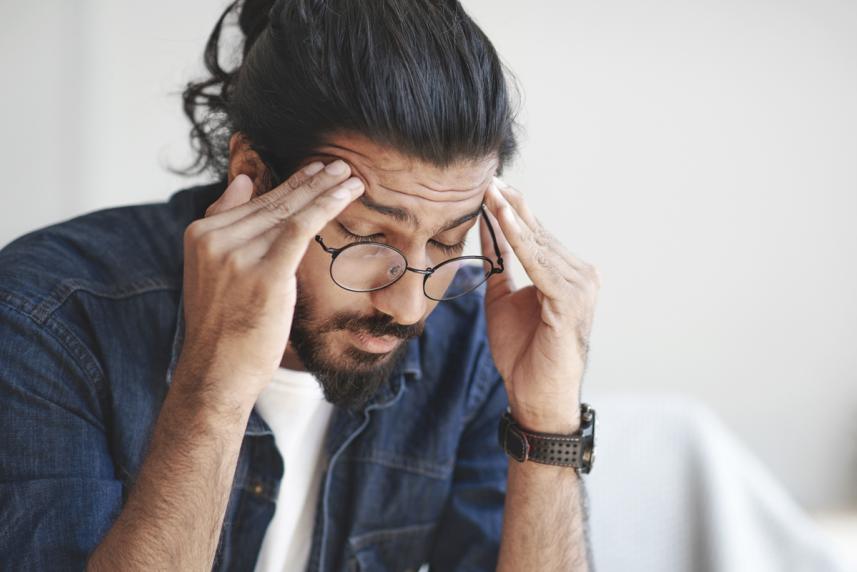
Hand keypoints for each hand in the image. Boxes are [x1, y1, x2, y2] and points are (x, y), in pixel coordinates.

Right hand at [175, 160, 364, 411]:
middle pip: (274, 203)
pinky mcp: (265, 272)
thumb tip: (244, 181)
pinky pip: (301, 227)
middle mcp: (215, 239)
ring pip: (290, 211)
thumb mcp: (213, 272)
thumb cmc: (223, 329)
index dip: (289, 184)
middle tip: (339, 164)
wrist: (217, 373)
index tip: (315, 170)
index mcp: (201, 235)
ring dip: (325, 189)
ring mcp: (237, 254)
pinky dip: (326, 206)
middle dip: (311, 181)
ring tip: (350, 175)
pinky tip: (347, 193)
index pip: (254, 202)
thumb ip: (225, 225)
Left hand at [480, 178, 600, 432]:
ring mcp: (580, 286)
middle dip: (511, 205)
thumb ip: (498, 264)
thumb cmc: (523, 354)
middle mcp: (580, 275)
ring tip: (490, 190)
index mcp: (567, 275)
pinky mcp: (570, 300)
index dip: (512, 210)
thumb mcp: (502, 299)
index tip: (489, 185)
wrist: (535, 396)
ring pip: (538, 243)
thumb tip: (486, 228)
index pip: (536, 235)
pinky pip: (538, 263)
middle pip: (539, 233)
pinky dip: (518, 239)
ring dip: (512, 216)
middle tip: (488, 176)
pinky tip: (501, 218)